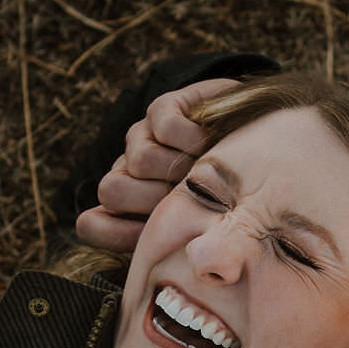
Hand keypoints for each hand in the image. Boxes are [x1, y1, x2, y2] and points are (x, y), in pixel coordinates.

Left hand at [74, 77, 240, 251]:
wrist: (263, 147)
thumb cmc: (230, 199)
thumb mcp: (198, 228)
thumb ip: (156, 239)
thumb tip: (85, 222)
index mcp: (133, 210)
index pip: (95, 224)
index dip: (115, 232)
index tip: (150, 237)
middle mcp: (131, 172)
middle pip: (112, 189)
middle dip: (152, 199)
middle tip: (187, 198)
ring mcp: (143, 137)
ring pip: (139, 159)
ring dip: (178, 166)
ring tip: (204, 167)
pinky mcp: (163, 108)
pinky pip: (164, 126)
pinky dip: (191, 138)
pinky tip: (209, 142)